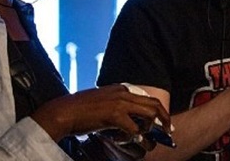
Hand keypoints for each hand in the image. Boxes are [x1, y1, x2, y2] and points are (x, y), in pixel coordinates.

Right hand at [31, 84, 171, 142]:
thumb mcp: (101, 102)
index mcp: (120, 88)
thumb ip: (116, 107)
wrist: (62, 112)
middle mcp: (123, 92)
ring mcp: (120, 103)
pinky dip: (132, 138)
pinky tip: (122, 140)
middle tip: (168, 132)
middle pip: (154, 104)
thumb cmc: (78, 110)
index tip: (164, 122)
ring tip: (143, 138)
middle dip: (165, 119)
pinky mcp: (114, 115)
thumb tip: (127, 121)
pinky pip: (134, 129)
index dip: (159, 110)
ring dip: (150, 129)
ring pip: (150, 114)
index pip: (147, 97)